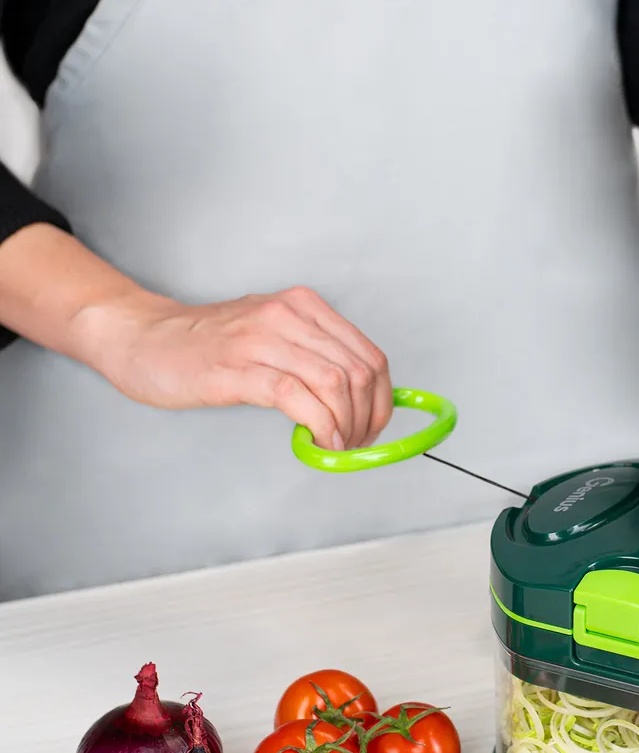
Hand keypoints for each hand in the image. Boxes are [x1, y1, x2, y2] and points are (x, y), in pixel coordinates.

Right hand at [101, 286, 392, 449]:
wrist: (142, 338)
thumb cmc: (206, 343)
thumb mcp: (271, 335)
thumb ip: (313, 357)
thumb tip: (358, 399)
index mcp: (304, 306)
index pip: (369, 355)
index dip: (382, 399)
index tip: (375, 426)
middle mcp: (288, 316)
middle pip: (359, 371)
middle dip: (369, 417)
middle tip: (358, 443)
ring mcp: (263, 340)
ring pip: (335, 383)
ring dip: (347, 425)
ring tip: (338, 446)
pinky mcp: (239, 369)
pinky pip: (298, 398)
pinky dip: (321, 425)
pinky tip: (320, 441)